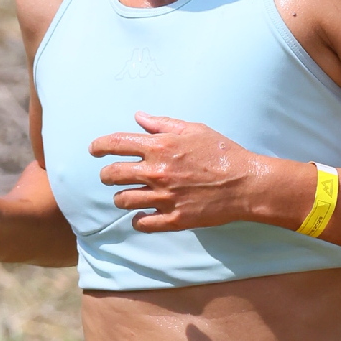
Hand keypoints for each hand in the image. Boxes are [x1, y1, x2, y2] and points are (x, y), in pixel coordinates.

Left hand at [91, 113, 294, 235]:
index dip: (98, 147)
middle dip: (106, 175)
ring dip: (121, 198)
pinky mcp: (174, 218)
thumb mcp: (194, 129)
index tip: (93, 150)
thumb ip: (163, 124)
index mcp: (159, 147)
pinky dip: (137, 220)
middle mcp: (157, 172)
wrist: (247, 184)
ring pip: (123, 201)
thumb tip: (139, 117)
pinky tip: (141, 216)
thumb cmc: (222, 152)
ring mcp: (164, 197)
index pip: (115, 144)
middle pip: (113, 175)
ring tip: (127, 196)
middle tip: (109, 176)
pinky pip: (142, 223)